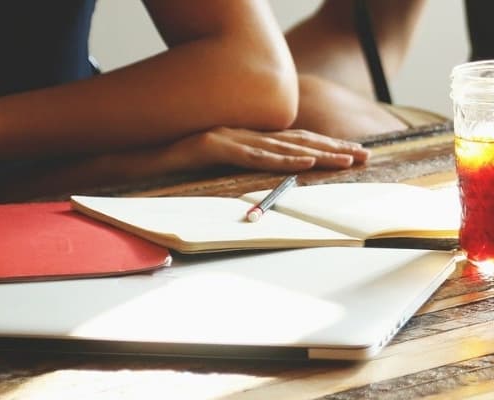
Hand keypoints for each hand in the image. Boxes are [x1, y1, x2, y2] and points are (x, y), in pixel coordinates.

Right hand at [152, 127, 370, 173]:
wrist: (129, 158)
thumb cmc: (171, 166)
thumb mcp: (215, 169)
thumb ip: (243, 169)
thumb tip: (272, 186)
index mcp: (246, 138)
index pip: (295, 142)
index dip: (327, 146)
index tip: (356, 154)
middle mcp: (242, 133)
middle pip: (297, 141)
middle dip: (333, 148)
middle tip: (364, 155)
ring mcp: (228, 137)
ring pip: (281, 147)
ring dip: (317, 154)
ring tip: (344, 160)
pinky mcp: (212, 145)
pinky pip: (252, 155)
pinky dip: (280, 159)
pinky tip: (303, 163)